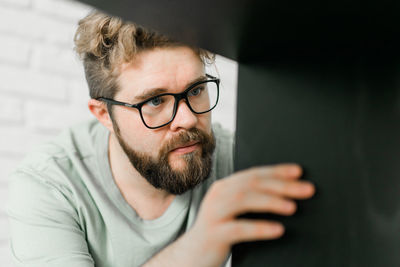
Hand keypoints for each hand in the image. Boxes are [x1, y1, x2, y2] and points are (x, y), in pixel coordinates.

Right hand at [187, 163, 314, 266]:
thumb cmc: (219, 231)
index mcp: (225, 186)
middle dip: (281, 185)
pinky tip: (278, 230)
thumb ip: (250, 199)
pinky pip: (238, 228)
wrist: (192, 254)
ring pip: (243, 200)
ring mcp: (214, 213)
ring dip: (271, 201)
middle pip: (252, 183)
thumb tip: (286, 195)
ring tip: (292, 207)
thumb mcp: (232, 210)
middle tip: (306, 189)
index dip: (277, 171)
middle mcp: (218, 195)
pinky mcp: (214, 233)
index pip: (254, 173)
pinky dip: (260, 227)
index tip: (299, 172)